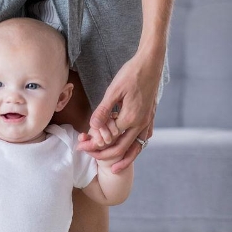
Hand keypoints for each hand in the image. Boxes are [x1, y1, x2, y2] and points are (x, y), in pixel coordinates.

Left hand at [77, 51, 161, 172]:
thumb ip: (103, 111)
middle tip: (88, 155)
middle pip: (121, 148)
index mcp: (130, 118)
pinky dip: (136, 148)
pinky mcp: (150, 117)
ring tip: (114, 169)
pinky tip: (130, 150)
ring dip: (124, 159)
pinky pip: (144, 138)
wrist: (151, 63)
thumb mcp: (113, 91)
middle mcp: (141, 123)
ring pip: (136, 148)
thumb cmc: (131, 74)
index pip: (108, 139)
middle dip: (103, 155)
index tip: (80, 144)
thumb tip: (92, 126)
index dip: (93, 144)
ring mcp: (148, 121)